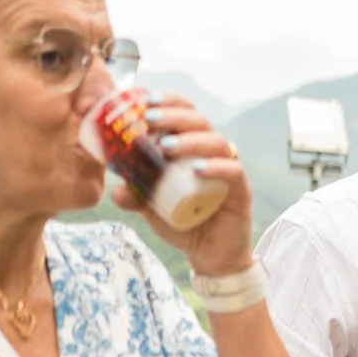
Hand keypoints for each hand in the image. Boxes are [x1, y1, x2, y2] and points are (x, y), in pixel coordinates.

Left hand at [112, 95, 254, 278]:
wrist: (211, 257)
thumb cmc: (185, 224)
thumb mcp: (152, 209)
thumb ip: (136, 196)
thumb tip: (116, 189)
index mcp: (192, 149)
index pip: (184, 114)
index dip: (167, 102)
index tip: (144, 98)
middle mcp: (212, 154)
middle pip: (199, 121)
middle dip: (174, 115)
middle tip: (149, 118)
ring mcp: (228, 170)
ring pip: (216, 142)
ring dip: (191, 140)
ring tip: (166, 146)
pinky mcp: (241, 190)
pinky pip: (233, 171)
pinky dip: (216, 167)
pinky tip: (197, 169)